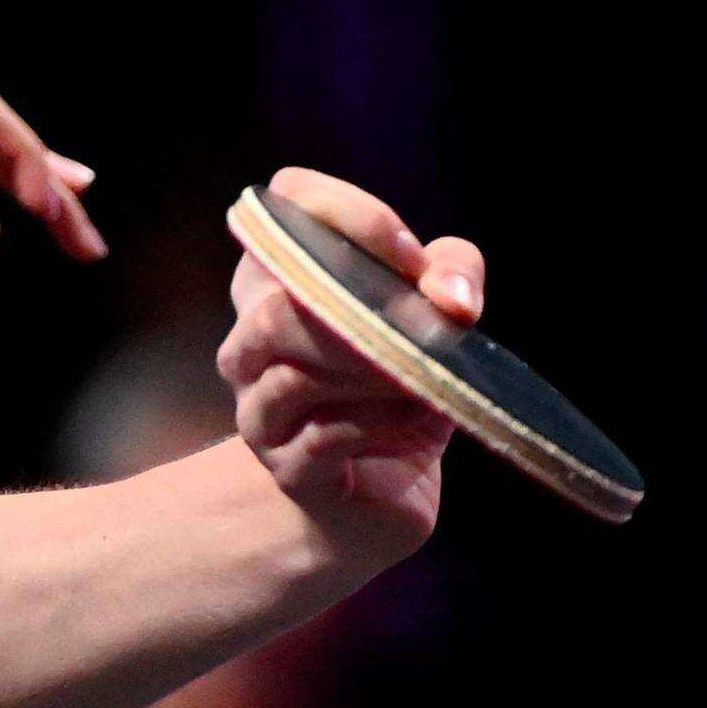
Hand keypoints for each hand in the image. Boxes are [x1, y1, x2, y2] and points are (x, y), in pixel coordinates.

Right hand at [218, 167, 481, 570]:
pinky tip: (416, 422)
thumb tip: (455, 296)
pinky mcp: (286, 466)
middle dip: (362, 310)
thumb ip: (450, 277)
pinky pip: (326, 434)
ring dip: (374, 370)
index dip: (346, 213)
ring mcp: (259, 406)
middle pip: (276, 300)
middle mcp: (251, 338)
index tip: (409, 253)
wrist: (366, 504)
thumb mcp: (431, 322)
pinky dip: (383, 423)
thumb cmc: (393, 395)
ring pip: (293, 370)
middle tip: (420, 327)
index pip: (284, 203)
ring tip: (421, 377)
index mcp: (278, 279)